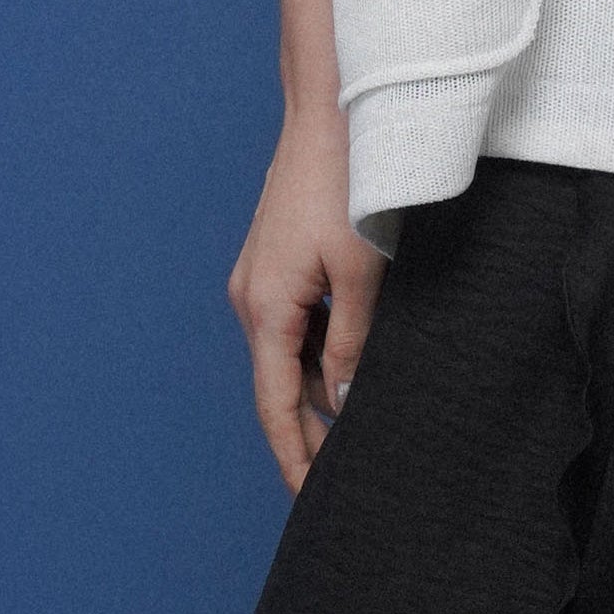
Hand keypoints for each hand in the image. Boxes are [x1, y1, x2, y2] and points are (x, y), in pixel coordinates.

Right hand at [223, 0, 385, 490]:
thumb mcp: (362, 272)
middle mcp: (251, 299)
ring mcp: (261, 279)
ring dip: (314, 395)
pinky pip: (293, 327)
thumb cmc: (350, 184)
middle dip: (305, 435)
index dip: (294, 458)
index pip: (274, 407)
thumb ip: (352, 345)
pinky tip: (350, 372)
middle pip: (276, 387)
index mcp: (265, 309)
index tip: (311, 503)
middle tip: (341, 483)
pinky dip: (316, 357)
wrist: (333, 110)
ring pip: (286, 357)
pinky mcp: (278, 261)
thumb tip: (341, 405)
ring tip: (353, 437)